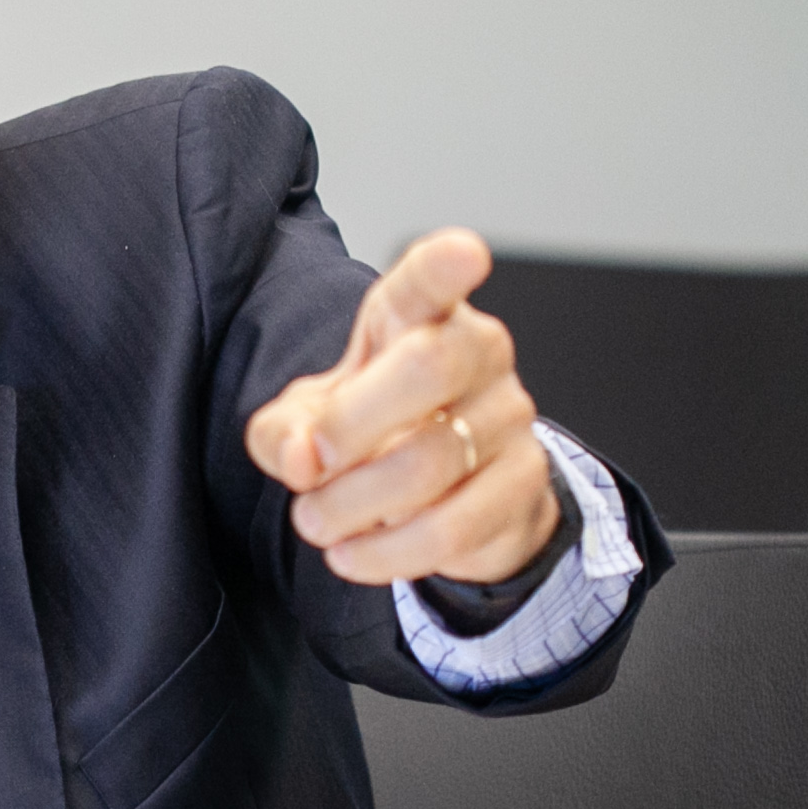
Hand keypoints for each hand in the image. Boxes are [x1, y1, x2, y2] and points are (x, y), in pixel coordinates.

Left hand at [244, 229, 559, 585]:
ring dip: (354, 504)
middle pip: (428, 367)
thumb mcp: (309, 423)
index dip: (447, 266)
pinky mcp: (523, 484)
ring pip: (430, 461)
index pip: (433, 281)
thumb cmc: (374, 432)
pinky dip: (388, 552)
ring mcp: (509, 417)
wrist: (447, 495)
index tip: (466, 253)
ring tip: (316, 522)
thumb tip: (298, 456)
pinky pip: (453, 526)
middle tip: (306, 468)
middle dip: (350, 426)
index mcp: (419, 316)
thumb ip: (284, 432)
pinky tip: (351, 555)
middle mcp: (478, 353)